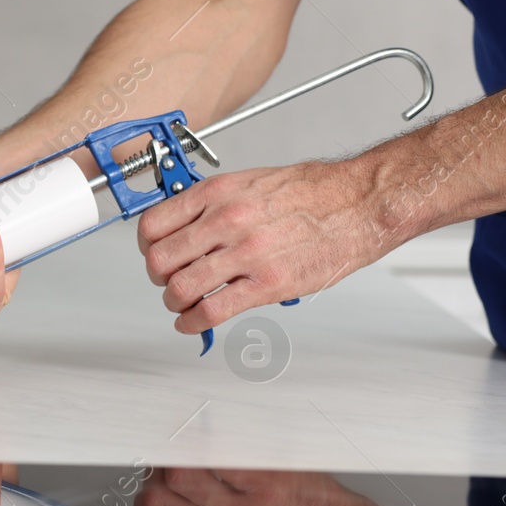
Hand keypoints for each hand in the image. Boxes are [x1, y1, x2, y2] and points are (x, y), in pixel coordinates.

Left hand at [136, 161, 378, 334]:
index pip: (153, 225)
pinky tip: (194, 323)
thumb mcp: (251, 181)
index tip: (153, 254)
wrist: (358, 204)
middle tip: (168, 283)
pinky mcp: (267, 284)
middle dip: (158, 279)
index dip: (147, 247)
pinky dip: (194, 323)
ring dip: (174, 305)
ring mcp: (245, 254)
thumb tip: (186, 223)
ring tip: (183, 306)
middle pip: (159, 261)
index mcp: (218, 193)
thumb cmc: (314, 191)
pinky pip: (211, 311)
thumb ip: (216, 203)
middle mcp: (226, 221)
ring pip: (180, 290)